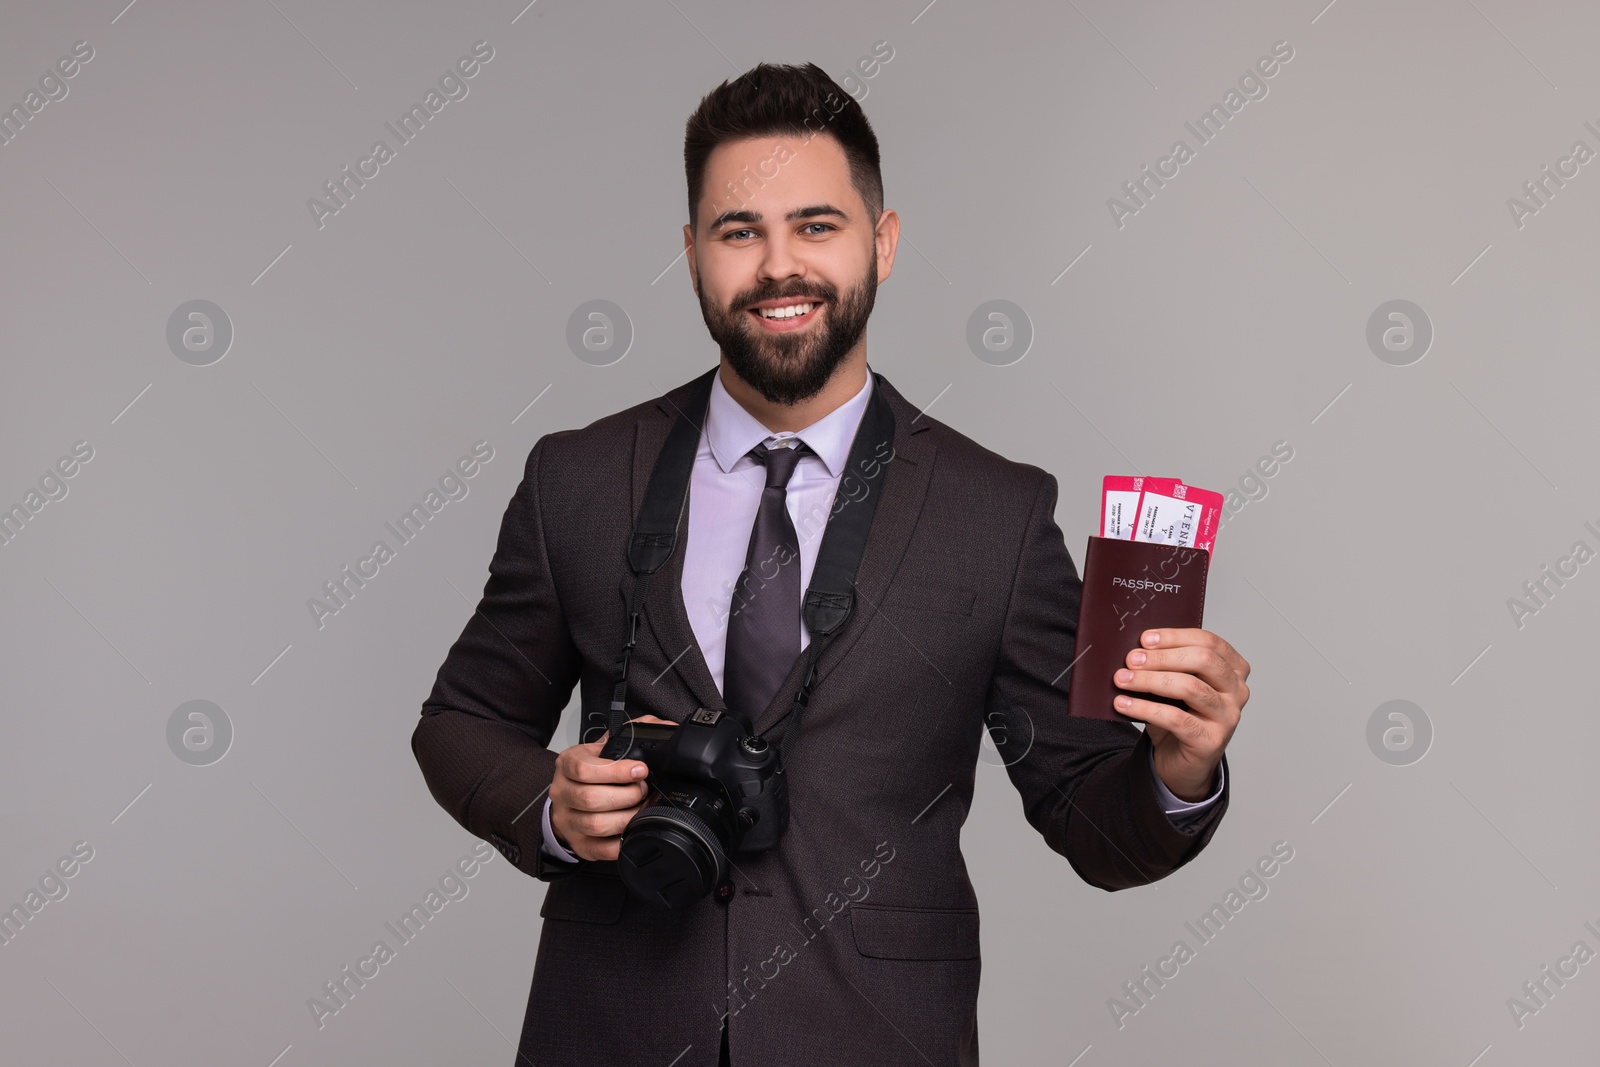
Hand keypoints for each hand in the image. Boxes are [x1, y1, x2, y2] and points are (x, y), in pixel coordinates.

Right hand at [549, 714, 673, 861]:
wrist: (570, 798)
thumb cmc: (591, 772)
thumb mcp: (605, 747)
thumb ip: (633, 733)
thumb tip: (666, 728)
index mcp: (567, 764)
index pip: (584, 769)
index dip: (616, 771)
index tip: (640, 770)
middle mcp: (562, 792)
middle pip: (590, 798)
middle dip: (626, 795)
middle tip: (643, 791)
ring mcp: (567, 820)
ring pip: (596, 825)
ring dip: (627, 817)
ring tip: (640, 808)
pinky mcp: (579, 844)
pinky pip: (601, 849)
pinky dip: (622, 840)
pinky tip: (633, 828)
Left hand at [1112, 628, 1248, 801]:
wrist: (1181, 761)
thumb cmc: (1180, 715)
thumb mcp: (1175, 686)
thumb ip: (1166, 666)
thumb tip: (1135, 650)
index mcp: (1233, 669)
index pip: (1209, 642)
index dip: (1175, 637)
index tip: (1144, 639)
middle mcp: (1237, 691)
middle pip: (1203, 661)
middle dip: (1163, 657)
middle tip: (1131, 659)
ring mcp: (1228, 717)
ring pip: (1190, 688)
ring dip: (1150, 680)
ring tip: (1122, 679)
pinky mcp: (1211, 741)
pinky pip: (1175, 718)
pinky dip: (1144, 708)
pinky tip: (1123, 704)